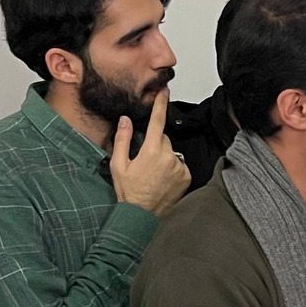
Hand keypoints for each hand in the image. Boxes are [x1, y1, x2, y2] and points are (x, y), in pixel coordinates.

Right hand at [110, 93, 190, 215]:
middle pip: (163, 139)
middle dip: (155, 145)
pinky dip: (172, 168)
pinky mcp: (187, 176)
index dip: (161, 104)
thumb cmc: (129, 192)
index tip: (165, 91)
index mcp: (151, 151)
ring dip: (164, 157)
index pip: (157, 121)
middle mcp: (169, 156)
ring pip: (172, 152)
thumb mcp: (118, 165)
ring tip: (153, 174)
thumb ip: (122, 139)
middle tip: (145, 161)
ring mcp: (179, 167)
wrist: (142, 216)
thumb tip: (125, 120)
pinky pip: (180, 164)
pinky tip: (163, 179)